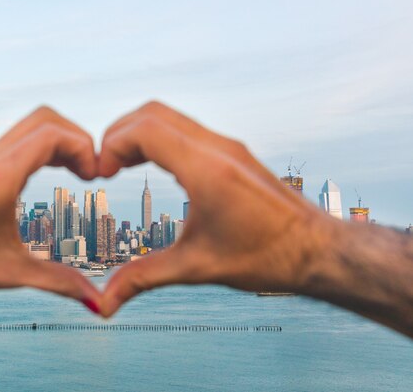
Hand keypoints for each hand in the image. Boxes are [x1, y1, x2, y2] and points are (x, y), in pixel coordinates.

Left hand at [0, 107, 101, 310]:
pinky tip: (54, 173)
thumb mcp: (12, 275)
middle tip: (90, 172)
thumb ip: (60, 283)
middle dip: (77, 138)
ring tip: (78, 173)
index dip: (83, 147)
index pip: (51, 135)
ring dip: (61, 140)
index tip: (95, 178)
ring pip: (31, 125)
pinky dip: (45, 146)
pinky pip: (20, 138)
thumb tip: (99, 303)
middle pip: (44, 118)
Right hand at [98, 101, 337, 316]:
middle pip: (152, 113)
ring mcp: (228, 145)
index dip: (112, 145)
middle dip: (119, 134)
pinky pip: (185, 128)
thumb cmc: (265, 257)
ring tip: (121, 165)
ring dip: (139, 134)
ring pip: (169, 116)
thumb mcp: (196, 267)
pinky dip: (159, 138)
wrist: (315, 250)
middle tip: (104, 167)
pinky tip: (153, 165)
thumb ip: (143, 279)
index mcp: (207, 169)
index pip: (145, 130)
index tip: (101, 174)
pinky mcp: (233, 151)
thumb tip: (105, 304)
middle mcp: (218, 148)